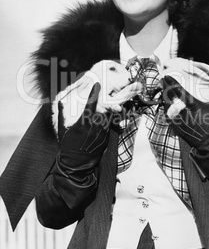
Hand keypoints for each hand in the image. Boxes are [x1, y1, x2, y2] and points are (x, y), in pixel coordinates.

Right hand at [53, 83, 110, 207]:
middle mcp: (95, 126)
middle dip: (103, 100)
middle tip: (103, 94)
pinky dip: (107, 119)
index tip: (97, 84)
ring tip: (105, 105)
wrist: (78, 164)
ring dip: (106, 109)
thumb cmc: (68, 146)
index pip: (91, 104)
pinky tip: (103, 118)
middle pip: (103, 108)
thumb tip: (59, 100)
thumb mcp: (62, 129)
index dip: (94, 93)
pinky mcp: (107, 136)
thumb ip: (62, 114)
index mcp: (84, 122)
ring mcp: (103, 131)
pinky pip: (109, 124)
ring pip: (108, 115)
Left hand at [162, 74, 208, 147]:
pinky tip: (167, 104)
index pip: (179, 90)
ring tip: (164, 91)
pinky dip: (166, 108)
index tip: (166, 75)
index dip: (171, 82)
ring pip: (166, 106)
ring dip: (164, 97)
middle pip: (169, 97)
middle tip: (163, 80)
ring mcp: (178, 121)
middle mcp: (183, 113)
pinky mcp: (176, 128)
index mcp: (193, 105)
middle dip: (165, 87)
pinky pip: (167, 115)